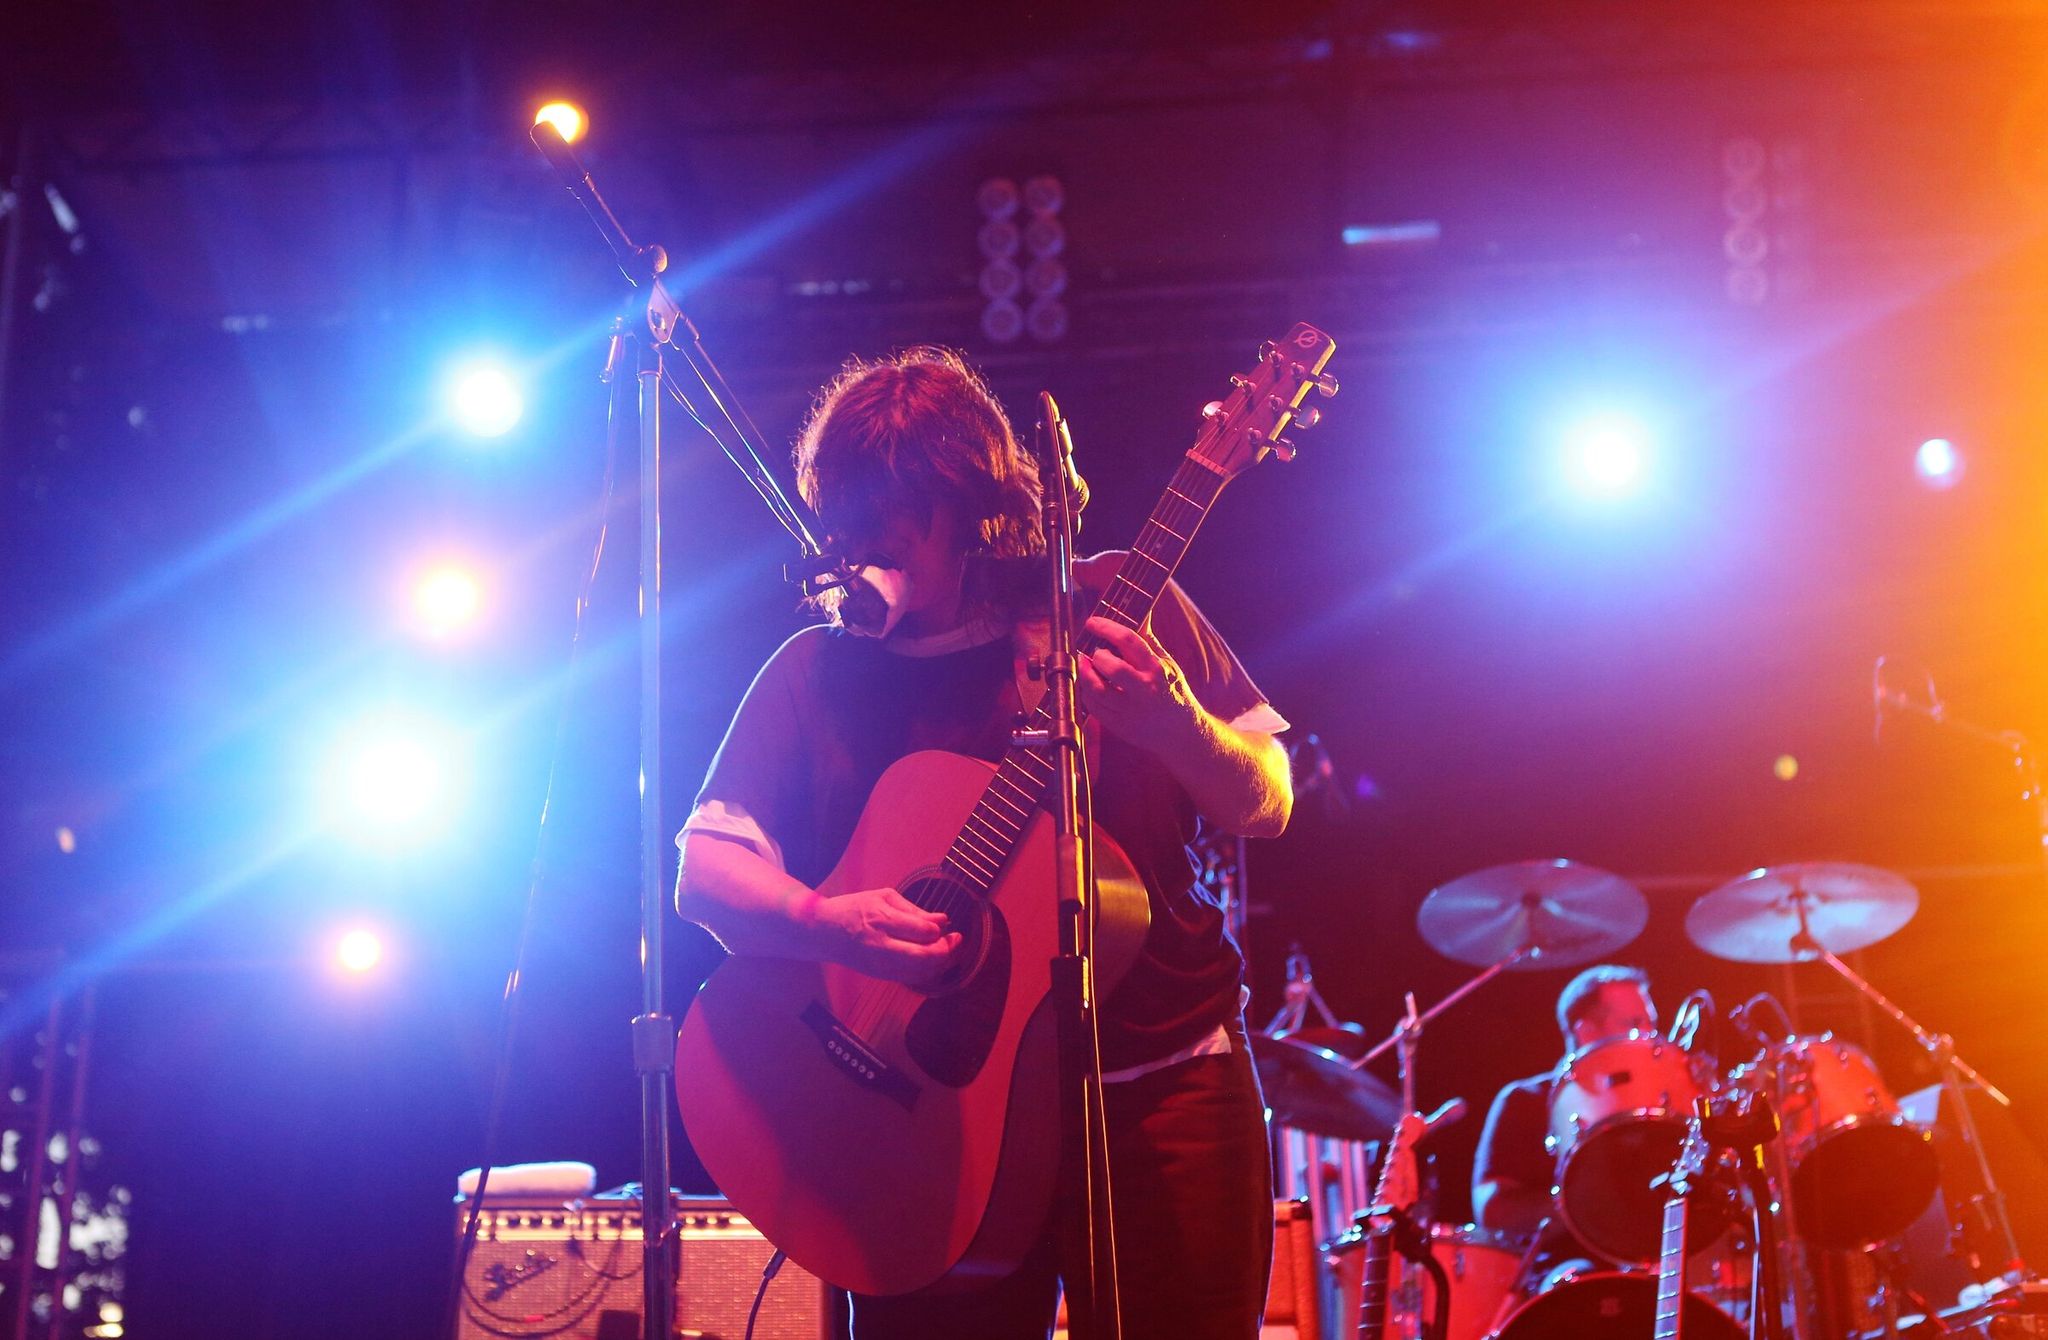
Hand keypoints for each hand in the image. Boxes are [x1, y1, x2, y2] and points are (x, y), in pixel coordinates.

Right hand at [817, 886, 962, 984]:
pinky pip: (912, 979)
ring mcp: (880, 965)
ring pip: (921, 972)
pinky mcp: (881, 976)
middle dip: (947, 950)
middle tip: (957, 939)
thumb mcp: (883, 897)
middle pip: (924, 957)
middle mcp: (881, 946)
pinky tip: (933, 959)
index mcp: (881, 920)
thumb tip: (943, 920)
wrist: (823, 932)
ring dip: (941, 962)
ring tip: (948, 949)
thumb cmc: (854, 908)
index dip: (939, 930)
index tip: (946, 924)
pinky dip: (928, 971)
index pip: (922, 931)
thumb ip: (914, 909)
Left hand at [1077, 616, 1199, 752]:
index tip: (1092, 622)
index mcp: (1157, 669)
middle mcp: (1145, 690)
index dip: (1106, 628)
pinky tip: (1091, 684)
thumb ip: (1148, 640)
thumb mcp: (1167, 663)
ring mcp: (1131, 711)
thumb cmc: (1172, 692)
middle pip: (1112, 668)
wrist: (1180, 732)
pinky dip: (1087, 692)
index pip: (1129, 641)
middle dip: (1097, 656)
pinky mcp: (1120, 726)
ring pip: (1097, 689)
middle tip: (1095, 652)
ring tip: (1087, 665)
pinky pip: (1093, 707)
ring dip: (1086, 673)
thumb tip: (1138, 613)